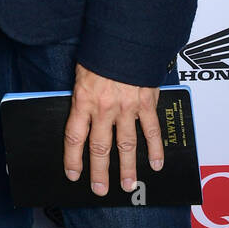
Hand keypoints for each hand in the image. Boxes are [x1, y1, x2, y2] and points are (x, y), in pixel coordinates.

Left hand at [63, 64, 163, 195]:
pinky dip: (155, 149)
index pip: (75, 136)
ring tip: (128, 184)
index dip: (73, 158)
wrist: (125, 37)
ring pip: (126, 145)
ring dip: (127, 168)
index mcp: (84, 99)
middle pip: (100, 147)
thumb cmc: (101, 52)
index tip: (73, 174)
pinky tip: (156, 163)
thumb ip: (82, 96)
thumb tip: (79, 115)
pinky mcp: (146, 103)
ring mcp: (127, 108)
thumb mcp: (81, 73)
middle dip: (99, 171)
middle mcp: (104, 107)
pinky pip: (151, 131)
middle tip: (100, 190)